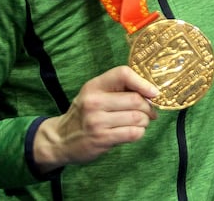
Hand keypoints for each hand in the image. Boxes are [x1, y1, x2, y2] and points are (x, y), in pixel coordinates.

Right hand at [32, 66, 159, 171]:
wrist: (60, 139)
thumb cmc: (84, 114)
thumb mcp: (94, 94)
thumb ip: (118, 90)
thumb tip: (151, 94)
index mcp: (94, 86)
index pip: (123, 74)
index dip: (143, 82)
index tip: (153, 93)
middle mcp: (94, 101)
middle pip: (135, 99)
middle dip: (148, 107)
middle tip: (150, 112)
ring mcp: (97, 121)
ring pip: (137, 118)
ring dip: (145, 121)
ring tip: (140, 122)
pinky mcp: (102, 138)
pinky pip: (133, 133)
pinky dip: (139, 133)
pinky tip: (133, 132)